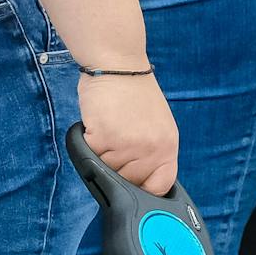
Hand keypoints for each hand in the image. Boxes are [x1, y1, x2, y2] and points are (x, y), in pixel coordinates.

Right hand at [78, 67, 178, 195]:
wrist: (118, 64)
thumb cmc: (134, 94)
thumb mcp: (156, 128)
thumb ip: (151, 154)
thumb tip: (138, 181)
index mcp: (168, 149)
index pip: (159, 188)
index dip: (143, 190)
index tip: (133, 183)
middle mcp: (152, 151)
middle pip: (128, 183)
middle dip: (117, 170)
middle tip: (115, 143)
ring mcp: (128, 146)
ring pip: (106, 171)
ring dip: (101, 156)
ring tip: (107, 130)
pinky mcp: (104, 138)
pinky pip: (90, 157)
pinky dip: (88, 144)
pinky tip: (96, 125)